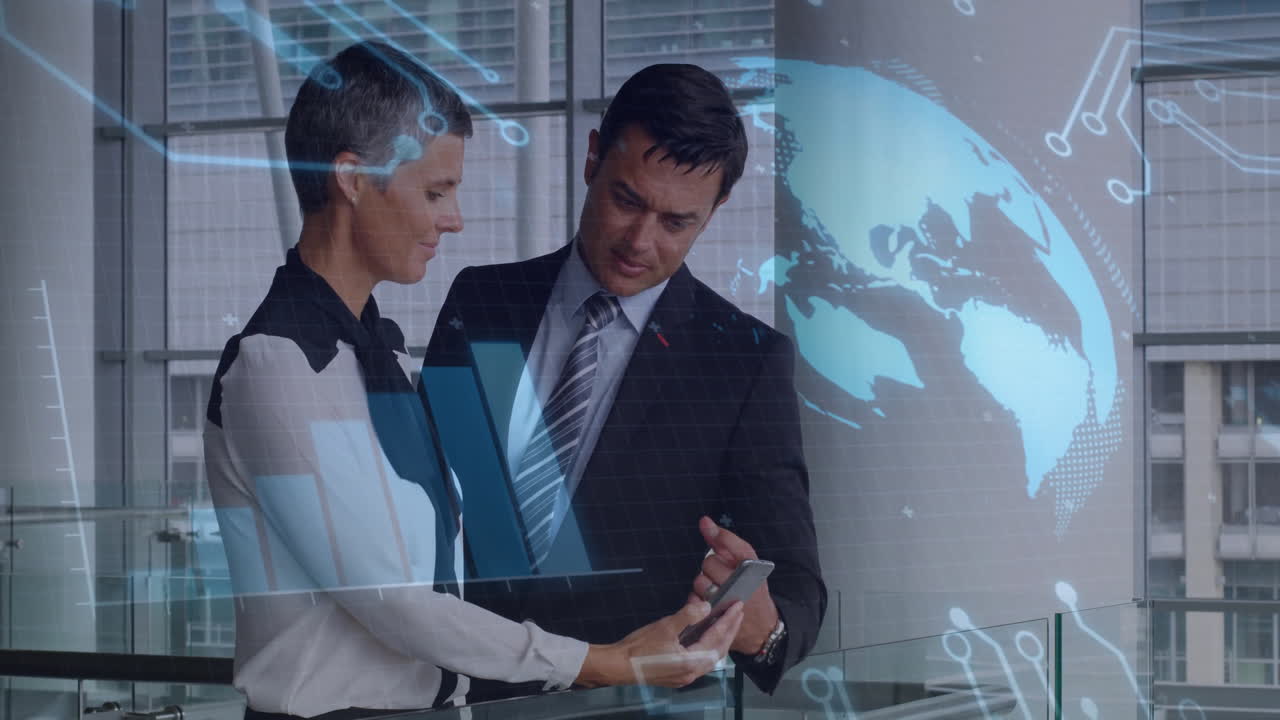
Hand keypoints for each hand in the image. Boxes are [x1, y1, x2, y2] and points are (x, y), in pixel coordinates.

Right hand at [575, 600, 743, 687]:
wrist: (618, 666)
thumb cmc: (639, 647)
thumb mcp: (665, 627)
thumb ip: (688, 616)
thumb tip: (706, 607)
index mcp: (691, 662)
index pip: (717, 638)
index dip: (728, 621)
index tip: (738, 606)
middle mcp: (692, 673)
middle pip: (719, 651)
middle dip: (730, 631)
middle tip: (737, 613)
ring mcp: (685, 676)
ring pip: (711, 657)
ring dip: (720, 639)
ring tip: (726, 623)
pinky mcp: (677, 675)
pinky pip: (700, 659)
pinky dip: (707, 646)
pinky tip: (706, 636)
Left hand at [689, 515, 778, 655]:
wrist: (761, 624)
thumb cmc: (751, 588)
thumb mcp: (746, 563)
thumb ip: (724, 542)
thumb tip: (705, 522)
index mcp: (752, 566)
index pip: (732, 544)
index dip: (718, 535)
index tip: (706, 523)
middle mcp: (742, 582)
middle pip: (709, 563)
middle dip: (711, 567)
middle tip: (721, 575)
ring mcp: (729, 601)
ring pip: (700, 582)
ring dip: (704, 585)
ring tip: (717, 591)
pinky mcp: (716, 617)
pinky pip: (695, 600)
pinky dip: (698, 600)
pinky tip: (711, 602)